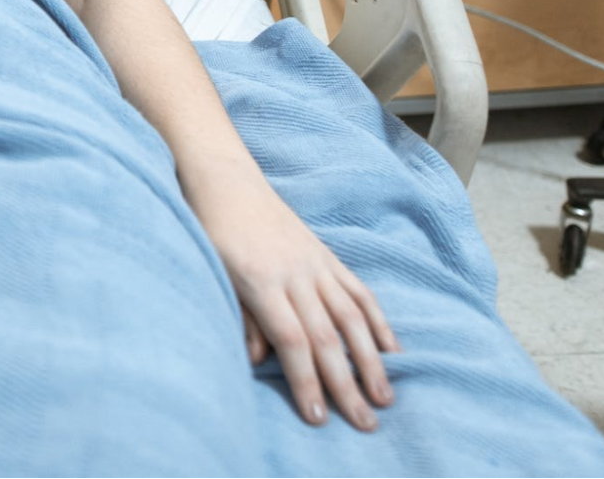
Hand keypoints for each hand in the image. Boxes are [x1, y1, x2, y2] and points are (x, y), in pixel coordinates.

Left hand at [195, 178, 399, 430]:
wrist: (225, 180)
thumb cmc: (211, 230)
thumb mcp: (214, 272)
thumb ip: (241, 316)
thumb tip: (260, 360)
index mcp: (262, 281)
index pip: (292, 340)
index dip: (306, 380)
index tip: (318, 417)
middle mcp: (296, 273)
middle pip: (328, 336)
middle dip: (346, 385)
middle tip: (364, 424)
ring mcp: (316, 263)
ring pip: (352, 317)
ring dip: (372, 361)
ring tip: (385, 398)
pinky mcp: (327, 255)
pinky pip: (359, 291)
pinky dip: (378, 322)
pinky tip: (393, 350)